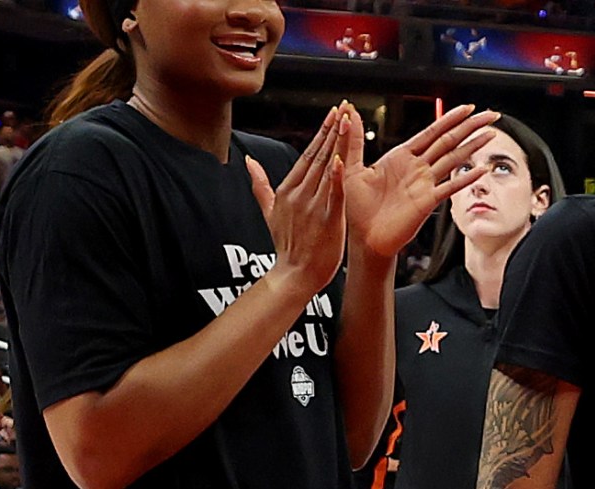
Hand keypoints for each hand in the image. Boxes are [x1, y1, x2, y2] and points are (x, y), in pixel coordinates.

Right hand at [248, 109, 348, 298]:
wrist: (294, 274)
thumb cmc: (287, 245)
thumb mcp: (269, 211)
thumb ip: (260, 185)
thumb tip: (247, 161)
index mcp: (288, 189)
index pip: (307, 154)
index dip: (321, 133)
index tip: (332, 114)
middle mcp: (299, 193)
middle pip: (318, 155)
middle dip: (331, 130)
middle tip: (344, 108)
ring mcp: (313, 205)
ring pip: (327, 169)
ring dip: (338, 145)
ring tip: (347, 122)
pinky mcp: (326, 219)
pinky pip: (333, 194)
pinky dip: (337, 177)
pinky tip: (342, 160)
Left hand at [344, 101, 501, 262]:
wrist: (363, 239)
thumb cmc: (356, 208)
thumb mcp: (351, 166)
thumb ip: (353, 138)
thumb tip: (348, 112)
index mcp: (400, 158)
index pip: (431, 132)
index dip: (449, 118)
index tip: (466, 108)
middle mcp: (417, 169)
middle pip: (449, 141)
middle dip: (469, 126)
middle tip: (489, 114)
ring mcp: (425, 185)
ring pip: (454, 159)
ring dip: (473, 146)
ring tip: (491, 134)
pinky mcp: (428, 202)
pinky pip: (450, 187)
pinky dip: (466, 178)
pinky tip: (481, 170)